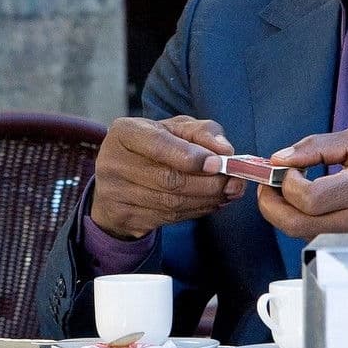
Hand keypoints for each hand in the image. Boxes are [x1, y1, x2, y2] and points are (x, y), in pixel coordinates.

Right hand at [89, 116, 247, 239]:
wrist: (119, 180)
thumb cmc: (154, 147)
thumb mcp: (175, 129)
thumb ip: (202, 133)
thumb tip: (226, 150)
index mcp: (125, 132)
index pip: (159, 144)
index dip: (191, 156)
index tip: (220, 163)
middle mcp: (113, 161)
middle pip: (169, 179)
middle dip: (208, 183)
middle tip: (234, 182)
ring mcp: (115, 193)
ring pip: (171, 202)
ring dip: (207, 200)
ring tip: (228, 193)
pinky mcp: (123, 216)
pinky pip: (168, 218)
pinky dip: (196, 211)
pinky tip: (210, 203)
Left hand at [256, 127, 347, 239]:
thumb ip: (317, 146)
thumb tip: (280, 159)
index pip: (311, 198)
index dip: (287, 183)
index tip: (284, 168)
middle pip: (296, 224)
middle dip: (270, 204)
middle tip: (268, 184)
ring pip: (299, 234)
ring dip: (281, 212)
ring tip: (285, 190)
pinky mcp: (346, 249)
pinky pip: (310, 238)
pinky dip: (297, 220)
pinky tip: (301, 204)